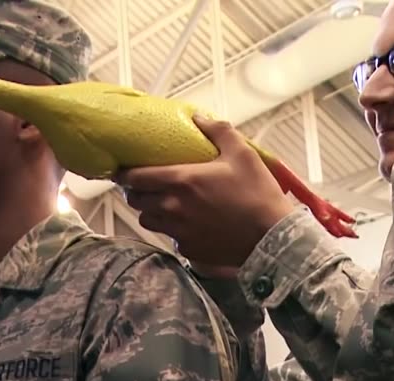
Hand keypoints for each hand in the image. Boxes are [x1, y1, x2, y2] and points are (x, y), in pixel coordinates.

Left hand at [117, 115, 296, 272]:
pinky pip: (168, 237)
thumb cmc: (257, 193)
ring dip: (149, 211)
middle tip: (145, 185)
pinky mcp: (186, 249)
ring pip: (147, 220)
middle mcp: (172, 207)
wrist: (271, 237)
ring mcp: (177, 231)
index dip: (124, 174)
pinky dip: (171, 230)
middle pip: (136, 201)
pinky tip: (186, 223)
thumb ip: (217, 131)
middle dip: (137, 192)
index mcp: (180, 181)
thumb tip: (198, 118)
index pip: (135, 178)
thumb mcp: (242, 154)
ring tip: (162, 204)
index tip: (122, 171)